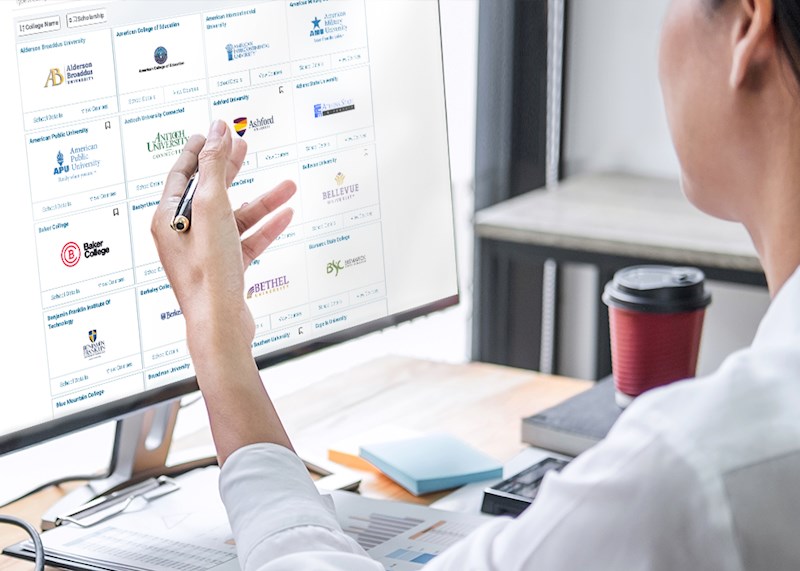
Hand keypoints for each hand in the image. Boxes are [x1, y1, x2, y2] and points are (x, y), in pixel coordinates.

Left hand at [151, 120, 295, 348]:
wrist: (220, 326)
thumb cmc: (209, 273)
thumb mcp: (212, 209)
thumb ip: (216, 167)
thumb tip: (218, 131)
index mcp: (169, 218)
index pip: (183, 174)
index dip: (199, 150)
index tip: (212, 133)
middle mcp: (184, 234)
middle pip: (209, 192)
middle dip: (231, 169)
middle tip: (244, 147)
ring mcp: (206, 252)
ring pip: (236, 217)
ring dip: (262, 201)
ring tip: (288, 186)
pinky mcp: (226, 269)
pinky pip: (248, 240)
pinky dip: (266, 227)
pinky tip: (286, 215)